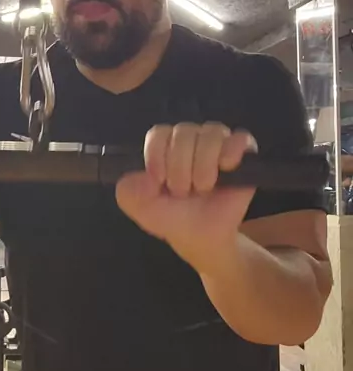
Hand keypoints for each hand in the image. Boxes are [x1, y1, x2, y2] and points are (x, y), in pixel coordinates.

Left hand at [116, 123, 256, 272]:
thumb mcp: (139, 207)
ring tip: (203, 187)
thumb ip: (127, 191)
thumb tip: (146, 176)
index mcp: (165, 147)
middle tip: (183, 192)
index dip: (157, 154)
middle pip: (184, 131)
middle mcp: (191, 140)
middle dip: (180, 166)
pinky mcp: (243, 154)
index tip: (158, 180)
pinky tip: (226, 168)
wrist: (201, 238)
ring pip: (211, 132)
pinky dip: (231, 151)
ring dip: (203, 164)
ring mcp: (218, 145)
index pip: (159, 133)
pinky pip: (240, 138)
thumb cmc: (171, 217)